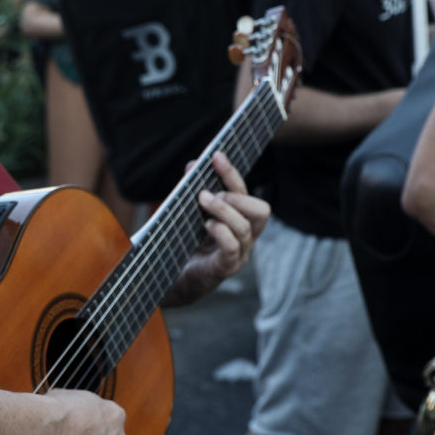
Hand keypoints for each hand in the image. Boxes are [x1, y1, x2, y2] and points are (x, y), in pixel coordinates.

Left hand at [165, 154, 270, 305]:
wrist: (173, 278)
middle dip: (236, 196)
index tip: (216, 156)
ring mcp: (239, 254)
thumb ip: (192, 189)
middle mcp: (245, 236)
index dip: (232, 173)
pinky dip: (221, 231)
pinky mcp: (226, 268)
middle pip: (261, 210)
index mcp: (239, 219)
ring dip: (224, 210)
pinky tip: (206, 225)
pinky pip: (232, 248)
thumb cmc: (185, 243)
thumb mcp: (189, 212)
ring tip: (203, 202)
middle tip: (208, 194)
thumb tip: (194, 164)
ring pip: (245, 227)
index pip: (245, 192)